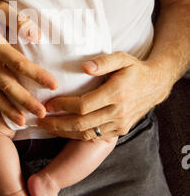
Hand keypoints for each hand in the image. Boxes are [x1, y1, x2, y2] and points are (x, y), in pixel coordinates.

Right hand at [0, 0, 57, 124]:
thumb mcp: (0, 7)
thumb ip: (19, 21)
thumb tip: (37, 37)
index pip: (19, 63)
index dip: (37, 75)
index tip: (53, 84)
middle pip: (7, 85)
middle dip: (25, 101)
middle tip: (42, 113)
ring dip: (8, 109)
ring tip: (22, 123)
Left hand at [39, 51, 171, 139]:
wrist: (156, 85)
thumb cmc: (135, 69)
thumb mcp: (122, 58)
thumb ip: (103, 62)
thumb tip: (85, 67)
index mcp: (116, 93)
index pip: (83, 105)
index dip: (63, 106)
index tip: (49, 103)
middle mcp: (118, 111)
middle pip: (82, 123)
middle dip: (58, 124)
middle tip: (40, 120)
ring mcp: (120, 124)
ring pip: (87, 134)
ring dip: (65, 132)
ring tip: (48, 127)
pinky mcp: (120, 130)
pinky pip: (96, 137)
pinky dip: (78, 135)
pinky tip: (65, 130)